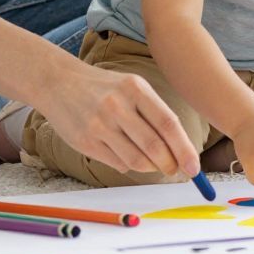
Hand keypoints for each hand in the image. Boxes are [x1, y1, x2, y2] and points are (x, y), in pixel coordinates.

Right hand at [38, 64, 199, 178]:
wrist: (58, 82)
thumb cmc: (104, 87)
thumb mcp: (132, 87)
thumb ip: (155, 114)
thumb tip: (181, 150)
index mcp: (134, 88)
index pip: (168, 124)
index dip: (185, 150)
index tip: (194, 168)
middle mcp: (117, 105)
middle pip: (154, 147)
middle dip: (170, 165)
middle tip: (174, 171)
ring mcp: (99, 125)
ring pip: (136, 161)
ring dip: (150, 168)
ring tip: (152, 163)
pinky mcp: (85, 142)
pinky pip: (118, 164)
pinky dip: (129, 165)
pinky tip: (126, 154)